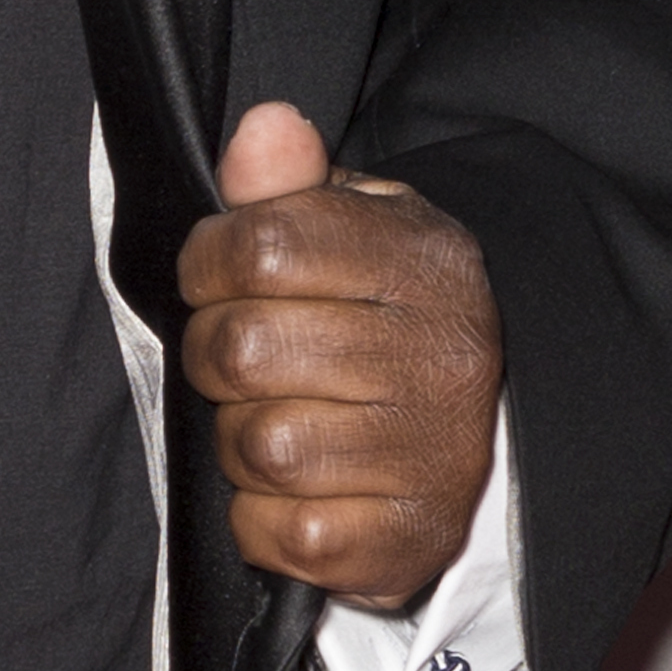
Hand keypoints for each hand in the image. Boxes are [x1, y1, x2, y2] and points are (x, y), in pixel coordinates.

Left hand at [177, 104, 499, 610]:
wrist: (464, 434)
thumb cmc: (377, 317)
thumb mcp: (346, 228)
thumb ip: (289, 184)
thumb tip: (264, 128)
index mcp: (423, 262)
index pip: (259, 248)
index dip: (207, 264)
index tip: (219, 279)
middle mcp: (443, 358)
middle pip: (242, 350)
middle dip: (213, 358)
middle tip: (242, 363)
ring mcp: (434, 457)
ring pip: (259, 446)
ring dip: (237, 442)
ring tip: (276, 422)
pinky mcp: (410, 541)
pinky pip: (283, 534)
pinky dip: (262, 520)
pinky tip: (297, 491)